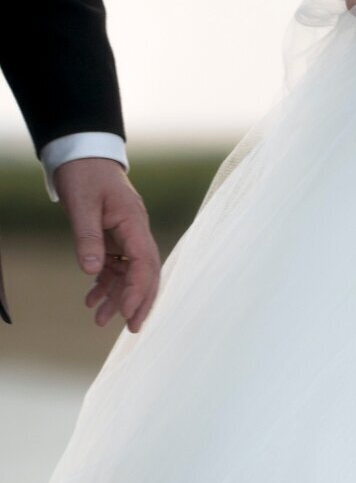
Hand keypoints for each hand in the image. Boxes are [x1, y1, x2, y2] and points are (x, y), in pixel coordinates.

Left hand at [54, 158, 161, 333]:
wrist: (82, 153)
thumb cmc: (84, 172)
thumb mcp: (82, 203)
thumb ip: (87, 237)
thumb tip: (92, 271)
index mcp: (134, 224)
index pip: (144, 264)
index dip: (137, 291)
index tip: (127, 313)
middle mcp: (136, 234)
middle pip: (145, 275)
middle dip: (139, 303)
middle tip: (132, 329)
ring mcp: (126, 238)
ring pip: (128, 276)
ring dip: (117, 299)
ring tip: (101, 320)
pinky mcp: (114, 240)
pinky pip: (114, 269)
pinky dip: (105, 285)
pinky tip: (92, 299)